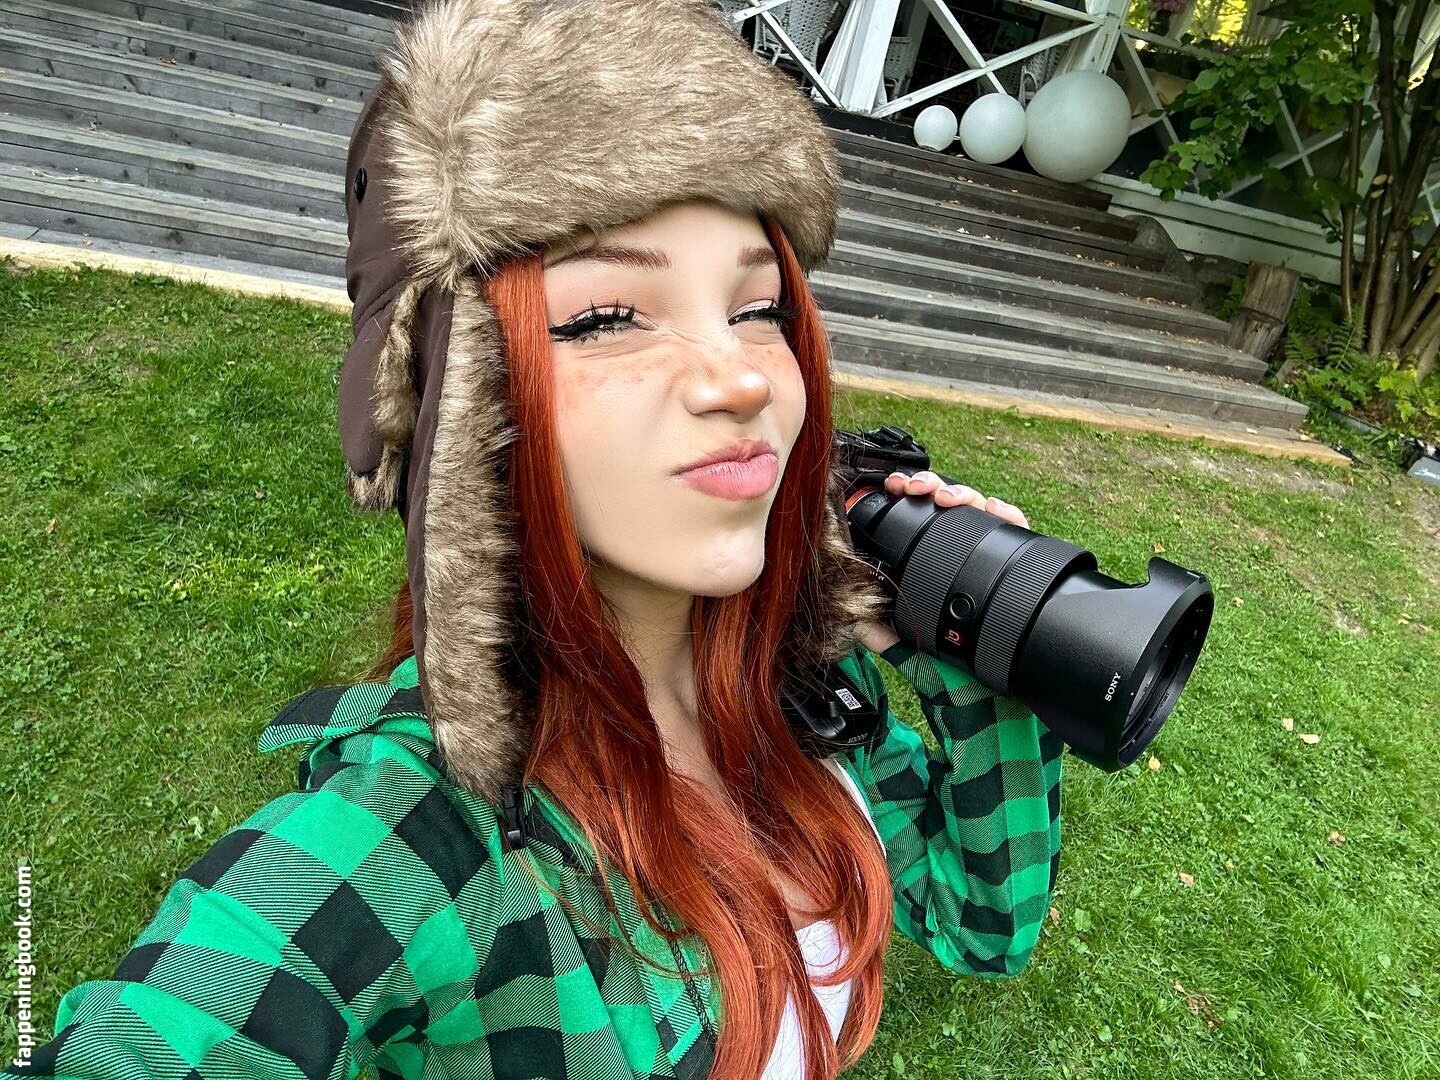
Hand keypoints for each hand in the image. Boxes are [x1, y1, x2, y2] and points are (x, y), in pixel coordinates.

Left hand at [852, 470, 1030, 654]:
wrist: (982, 682)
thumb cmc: (946, 656)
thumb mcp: (905, 639)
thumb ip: (879, 632)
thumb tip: (854, 622)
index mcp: (932, 558)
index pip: (919, 516)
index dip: (906, 493)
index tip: (893, 487)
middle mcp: (961, 549)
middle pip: (948, 502)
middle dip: (930, 484)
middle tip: (916, 489)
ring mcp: (989, 551)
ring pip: (978, 506)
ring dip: (961, 493)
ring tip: (946, 499)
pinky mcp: (1017, 561)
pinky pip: (1016, 528)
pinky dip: (1006, 513)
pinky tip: (992, 508)